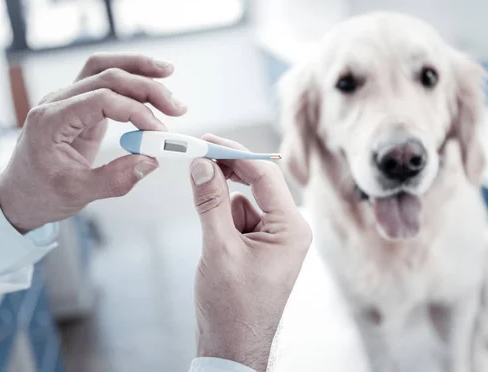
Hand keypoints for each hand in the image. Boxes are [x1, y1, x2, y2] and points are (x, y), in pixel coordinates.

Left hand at [0, 53, 186, 232]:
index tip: (160, 134)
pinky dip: (128, 75)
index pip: (102, 100)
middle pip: (106, 76)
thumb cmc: (40, 194)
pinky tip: (150, 80)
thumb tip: (151, 161)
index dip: (137, 112)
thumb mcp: (77, 193)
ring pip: (104, 67)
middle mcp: (56, 102)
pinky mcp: (79, 106)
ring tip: (167, 72)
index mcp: (50, 121)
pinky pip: (103, 80)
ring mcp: (66, 100)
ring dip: (137, 69)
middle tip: (176, 108)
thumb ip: (115, 179)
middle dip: (145, 87)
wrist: (18, 196)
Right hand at [189, 135, 311, 370]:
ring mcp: (275, 237)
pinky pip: (238, 217)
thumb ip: (210, 201)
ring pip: (243, 200)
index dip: (234, 153)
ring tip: (211, 238)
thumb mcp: (218, 249)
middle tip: (196, 157)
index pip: (264, 175)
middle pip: (257, 183)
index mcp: (291, 228)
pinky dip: (221, 221)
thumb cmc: (232, 307)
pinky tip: (214, 246)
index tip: (205, 141)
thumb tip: (201, 163)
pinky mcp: (260, 245)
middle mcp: (289, 229)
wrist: (231, 346)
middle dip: (227, 173)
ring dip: (221, 205)